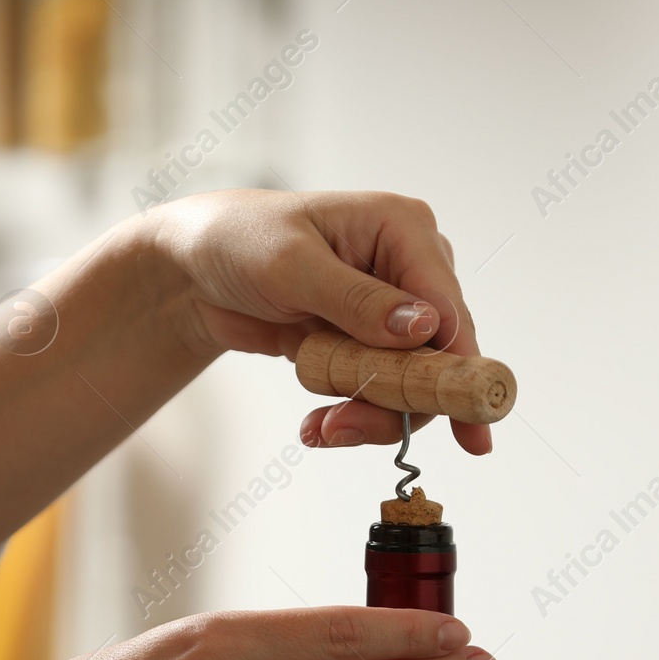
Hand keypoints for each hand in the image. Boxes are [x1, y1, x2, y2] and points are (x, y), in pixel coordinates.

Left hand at [150, 189, 489, 454]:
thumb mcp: (291, 265)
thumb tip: (425, 328)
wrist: (194, 269)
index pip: (448, 308)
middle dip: (398, 402)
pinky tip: (317, 425)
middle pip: (438, 356)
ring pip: (410, 385)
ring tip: (321, 428)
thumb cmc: (238, 240)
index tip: (465, 419)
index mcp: (404, 230)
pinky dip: (350, 415)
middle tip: (343, 427)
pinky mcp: (364, 344)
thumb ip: (357, 300)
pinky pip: (377, 393)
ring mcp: (388, 311)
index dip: (458, 367)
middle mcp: (408, 269)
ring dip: (368, 414)